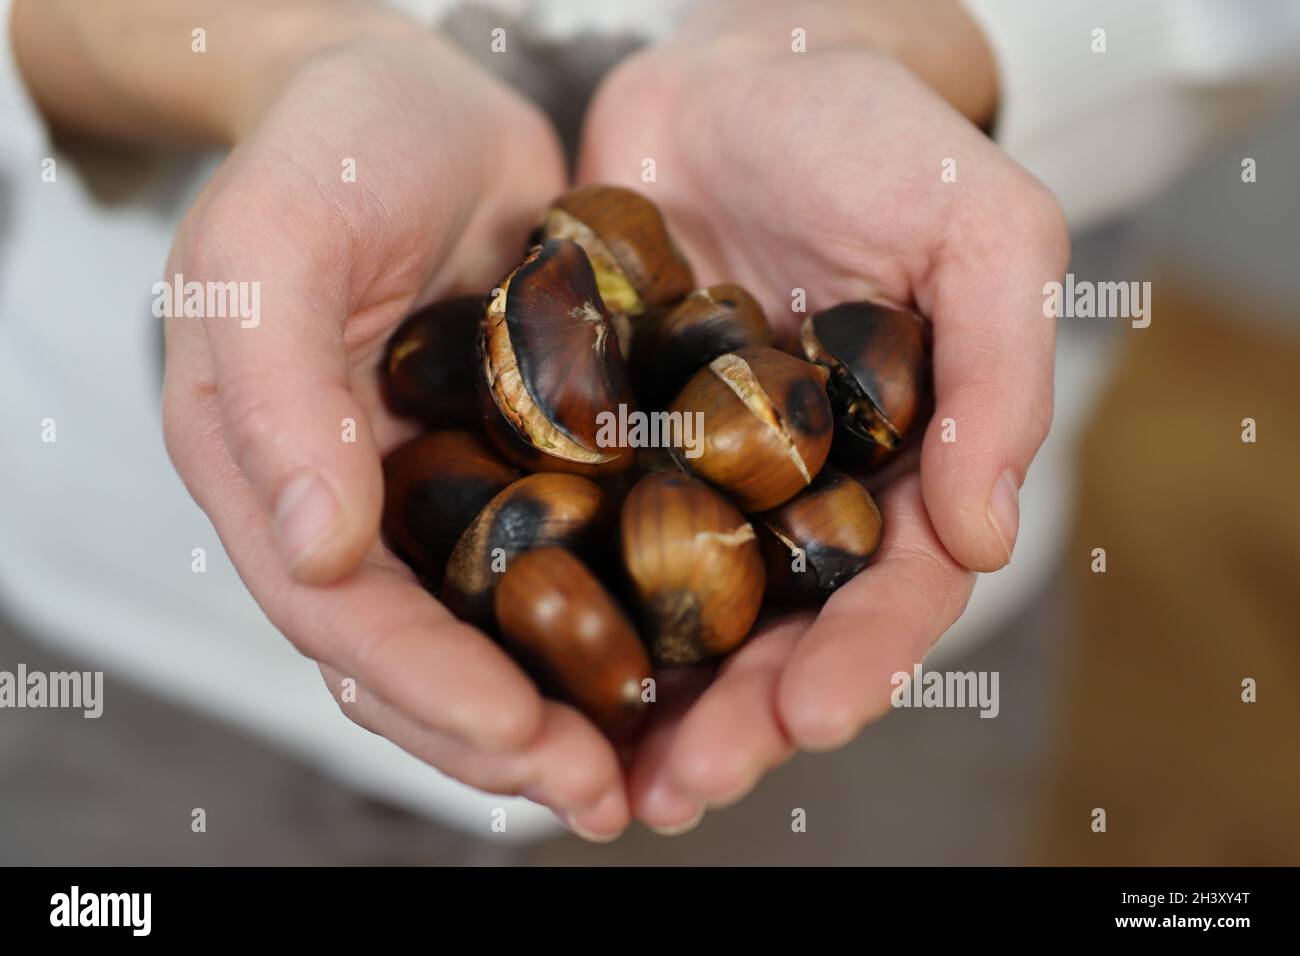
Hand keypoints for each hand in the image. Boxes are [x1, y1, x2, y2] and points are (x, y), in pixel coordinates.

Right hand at [161, 22, 631, 836]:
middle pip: (414, 657)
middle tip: (601, 794)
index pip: (341, 617)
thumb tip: (312, 553)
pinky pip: (553, 563)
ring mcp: (429, 489)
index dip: (430, 688)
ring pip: (486, 632)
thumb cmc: (335, 145)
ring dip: (556, 708)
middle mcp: (346, 503)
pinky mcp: (510, 460)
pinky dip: (600, 622)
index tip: (526, 739)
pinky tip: (670, 664)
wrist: (420, 92)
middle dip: (501, 734)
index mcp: (266, 471)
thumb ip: (277, 393)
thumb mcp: (279, 242)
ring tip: (642, 770)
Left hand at [576, 2, 1068, 831]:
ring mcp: (700, 475)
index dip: (859, 659)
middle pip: (778, 632)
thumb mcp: (979, 225)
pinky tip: (521, 666)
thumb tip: (987, 534)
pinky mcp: (610, 442)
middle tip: (685, 786)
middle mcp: (797, 492)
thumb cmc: (875, 136)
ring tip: (605, 780)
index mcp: (900, 465)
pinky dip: (564, 604)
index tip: (812, 716)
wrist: (738, 75)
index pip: (891, 587)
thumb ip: (1004, 370)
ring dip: (648, 701)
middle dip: (741, 716)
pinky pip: (586, 533)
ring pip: (679, 612)